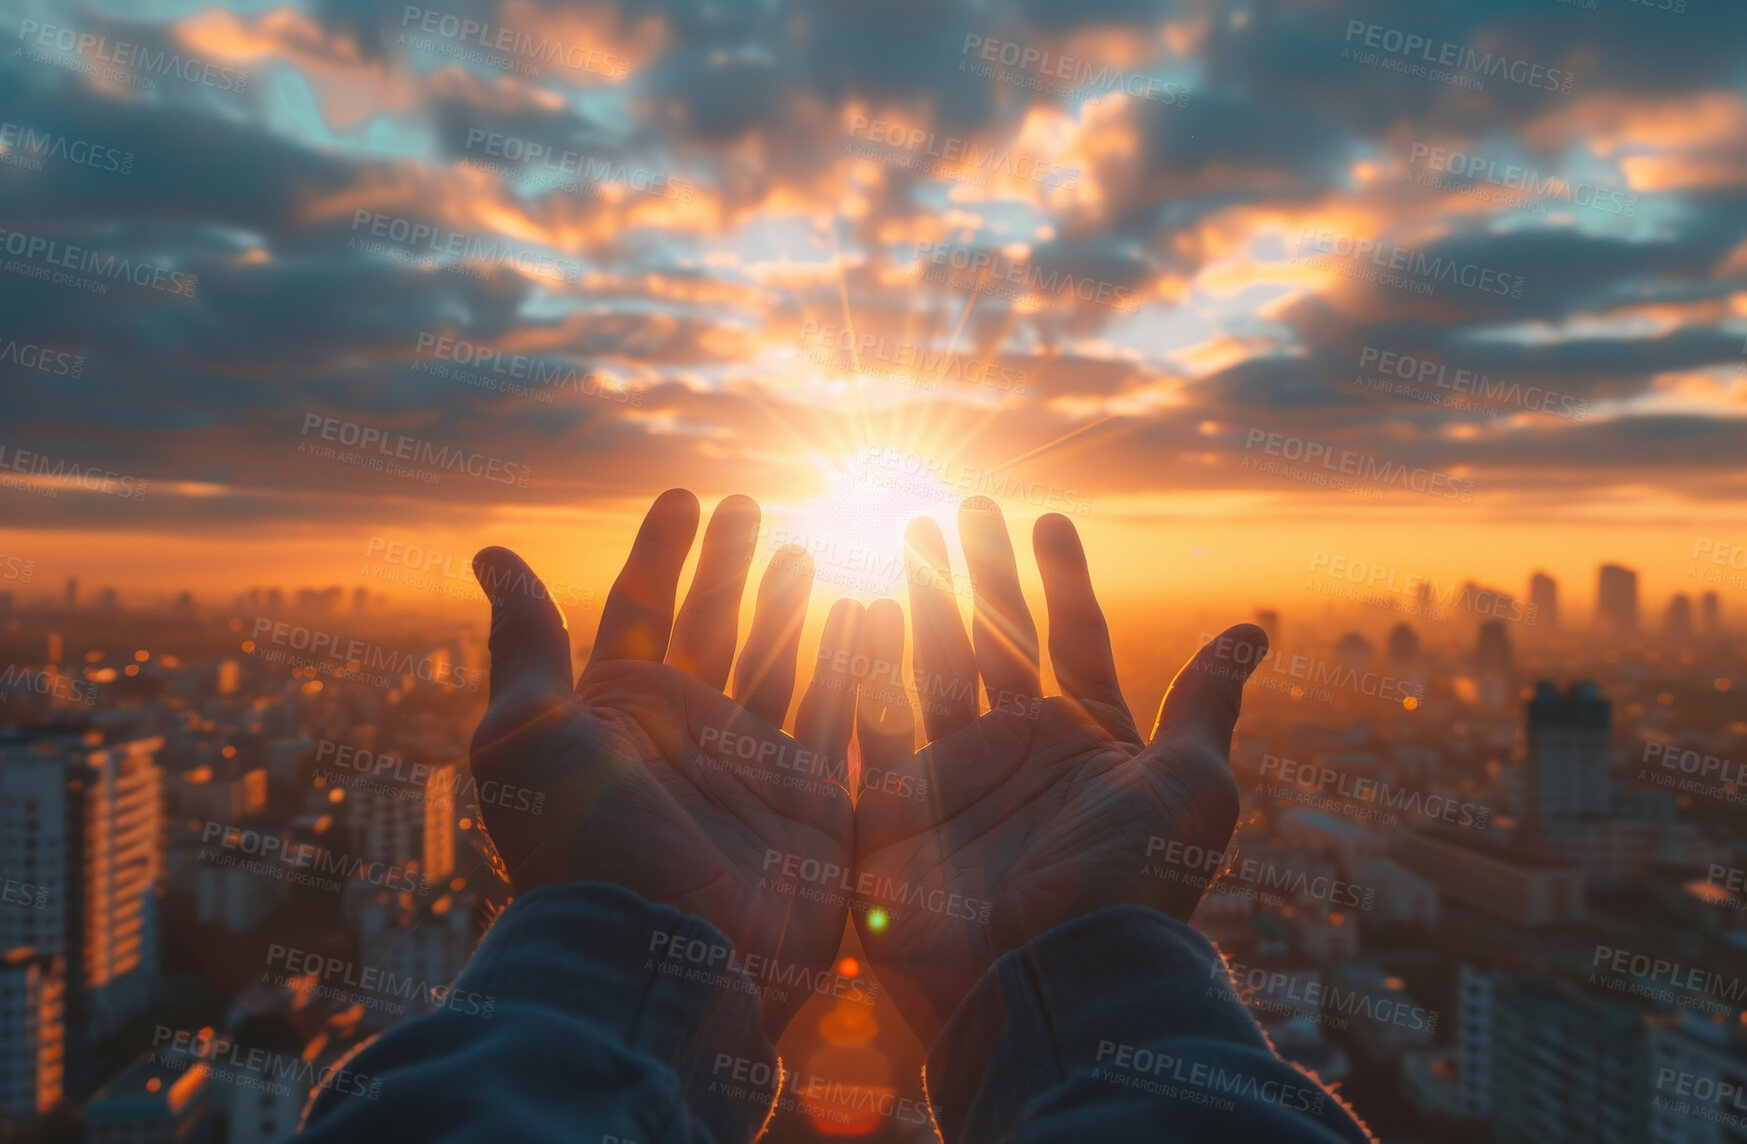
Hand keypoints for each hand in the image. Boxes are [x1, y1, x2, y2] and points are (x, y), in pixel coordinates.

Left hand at [469, 490, 861, 1037]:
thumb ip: (524, 643)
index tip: (682, 497)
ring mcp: (749, 768)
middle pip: (712, 626)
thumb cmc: (582, 848)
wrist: (661, 961)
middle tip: (748, 504)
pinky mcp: (811, 802)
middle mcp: (684, 735)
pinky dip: (851, 664)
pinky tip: (864, 613)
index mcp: (616, 715)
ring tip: (802, 548)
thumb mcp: (527, 736)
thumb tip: (492, 553)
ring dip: (786, 606)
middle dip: (729, 567)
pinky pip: (838, 716)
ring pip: (774, 662)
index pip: (639, 610)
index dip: (660, 553)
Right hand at [851, 497, 1265, 1042]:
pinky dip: (865, 667)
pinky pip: (875, 722)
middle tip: (967, 504)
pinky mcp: (896, 808)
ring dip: (924, 596)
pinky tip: (859, 608)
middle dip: (981, 572)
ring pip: (935, 664)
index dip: (1062, 580)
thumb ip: (1204, 702)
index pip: (1072, 640)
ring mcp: (955, 778)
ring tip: (913, 529)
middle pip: (995, 639)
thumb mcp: (1190, 785)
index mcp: (1086, 744)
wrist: (1053, 975)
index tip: (1049, 518)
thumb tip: (1254, 625)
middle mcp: (1019, 753)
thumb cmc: (1133, 882)